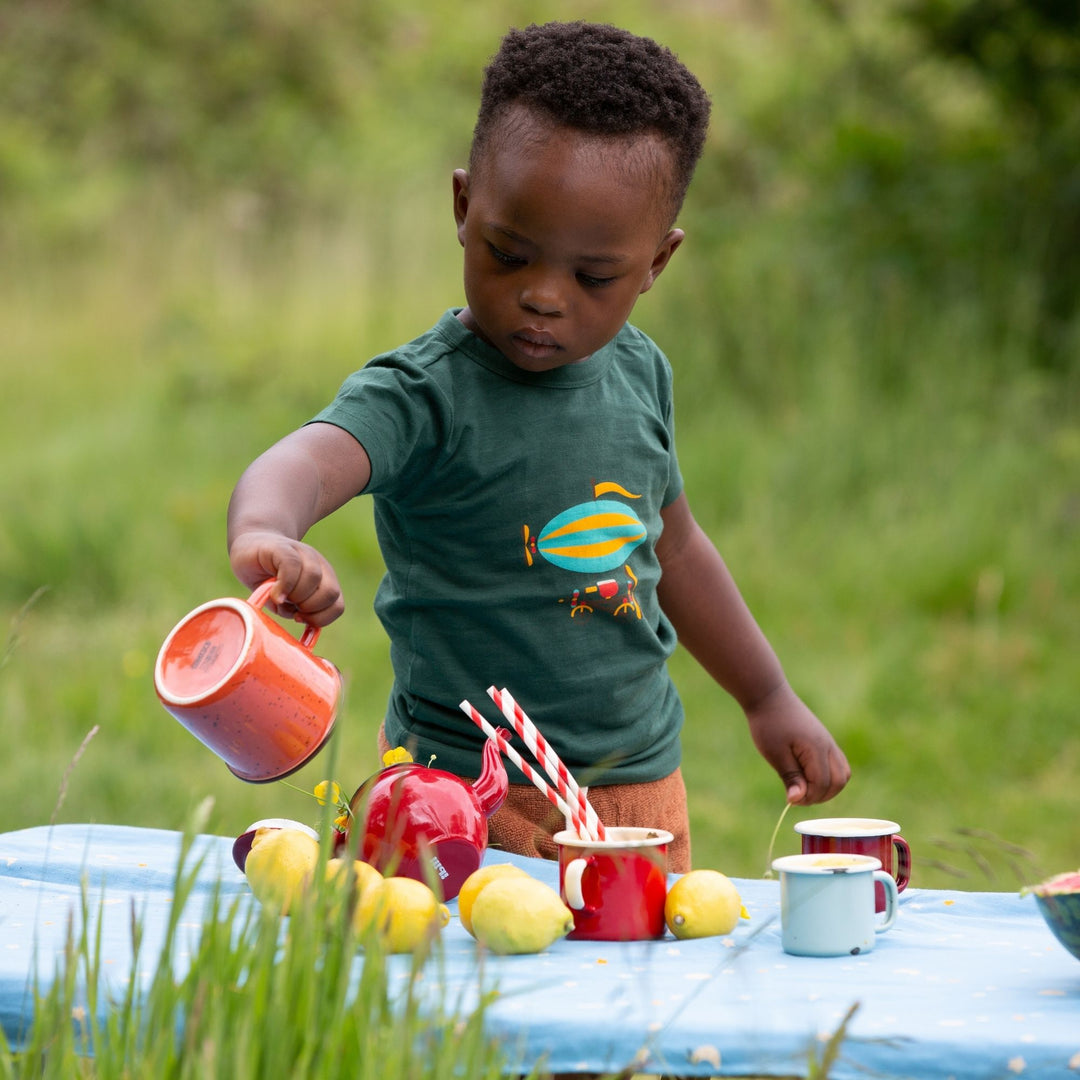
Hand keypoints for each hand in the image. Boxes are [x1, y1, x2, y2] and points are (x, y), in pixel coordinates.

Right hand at [228, 530, 344, 626]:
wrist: (249, 549)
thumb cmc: (268, 580)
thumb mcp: (285, 602)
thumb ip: (296, 611)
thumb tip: (300, 618)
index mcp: (325, 580)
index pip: (337, 606)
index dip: (320, 618)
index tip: (300, 618)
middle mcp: (319, 565)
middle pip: (330, 592)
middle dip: (309, 608)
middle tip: (290, 605)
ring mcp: (303, 553)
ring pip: (314, 577)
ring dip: (296, 596)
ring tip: (279, 597)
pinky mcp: (283, 547)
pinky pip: (292, 565)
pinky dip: (284, 585)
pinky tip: (273, 593)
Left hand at [745, 682, 850, 804]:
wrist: (769, 696)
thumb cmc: (769, 724)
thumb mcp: (775, 753)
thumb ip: (790, 777)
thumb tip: (798, 800)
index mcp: (817, 749)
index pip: (823, 784)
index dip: (808, 797)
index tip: (789, 799)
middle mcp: (829, 746)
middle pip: (840, 781)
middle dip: (821, 795)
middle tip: (798, 796)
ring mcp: (829, 742)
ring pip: (843, 773)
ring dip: (828, 787)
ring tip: (803, 788)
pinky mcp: (824, 740)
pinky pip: (837, 764)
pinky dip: (828, 776)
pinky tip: (807, 776)